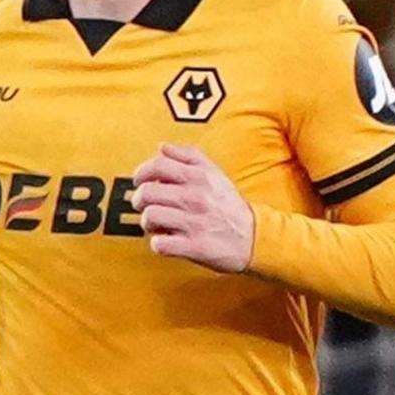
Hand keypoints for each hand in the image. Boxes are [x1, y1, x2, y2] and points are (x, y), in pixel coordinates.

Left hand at [138, 144, 256, 271]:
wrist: (254, 238)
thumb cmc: (230, 207)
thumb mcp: (215, 173)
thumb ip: (189, 156)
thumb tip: (163, 147)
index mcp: (199, 177)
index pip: (158, 165)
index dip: (141, 172)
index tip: (139, 181)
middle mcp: (196, 197)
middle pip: (147, 192)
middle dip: (140, 200)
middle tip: (145, 205)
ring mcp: (194, 222)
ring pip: (150, 217)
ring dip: (148, 222)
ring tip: (158, 224)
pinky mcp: (195, 246)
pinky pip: (160, 244)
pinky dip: (158, 244)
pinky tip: (167, 240)